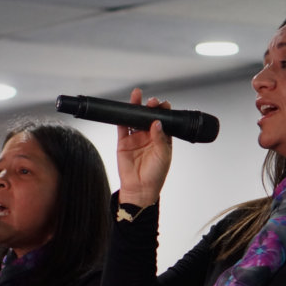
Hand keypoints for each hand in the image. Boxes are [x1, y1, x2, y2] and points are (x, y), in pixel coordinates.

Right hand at [116, 88, 172, 207]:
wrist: (140, 188)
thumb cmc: (155, 175)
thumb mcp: (163, 155)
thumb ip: (160, 138)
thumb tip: (157, 122)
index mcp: (162, 139)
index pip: (163, 121)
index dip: (163, 111)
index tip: (163, 105)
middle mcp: (149, 136)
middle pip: (149, 117)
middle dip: (150, 107)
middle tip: (151, 102)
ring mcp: (136, 138)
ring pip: (135, 119)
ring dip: (136, 108)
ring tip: (136, 97)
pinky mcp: (124, 142)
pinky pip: (122, 126)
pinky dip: (122, 117)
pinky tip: (124, 109)